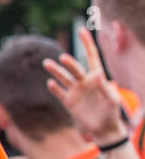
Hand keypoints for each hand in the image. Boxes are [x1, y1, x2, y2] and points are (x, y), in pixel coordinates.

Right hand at [44, 26, 129, 144]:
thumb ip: (104, 87)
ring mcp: (75, 91)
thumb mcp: (112, 100)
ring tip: (46, 63)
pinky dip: (54, 88)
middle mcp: (84, 82)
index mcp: (97, 78)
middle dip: (69, 63)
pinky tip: (50, 83)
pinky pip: (59, 92)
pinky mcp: (68, 102)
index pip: (92, 57)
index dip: (87, 43)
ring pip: (63, 78)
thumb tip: (96, 73)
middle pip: (75, 68)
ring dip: (56, 71)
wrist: (104, 129)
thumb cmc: (111, 113)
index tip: (81, 30)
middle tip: (63, 58)